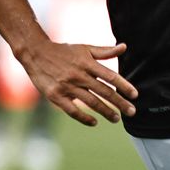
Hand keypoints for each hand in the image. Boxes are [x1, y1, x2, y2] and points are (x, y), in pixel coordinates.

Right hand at [17, 41, 138, 125]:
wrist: (35, 53)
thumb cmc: (63, 51)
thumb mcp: (84, 48)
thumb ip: (104, 51)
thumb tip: (124, 47)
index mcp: (87, 63)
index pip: (110, 76)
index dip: (124, 86)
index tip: (135, 95)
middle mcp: (78, 75)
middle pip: (103, 91)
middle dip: (119, 103)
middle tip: (132, 112)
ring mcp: (66, 86)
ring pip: (90, 102)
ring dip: (105, 111)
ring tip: (116, 119)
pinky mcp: (55, 96)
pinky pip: (72, 110)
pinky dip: (84, 118)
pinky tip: (95, 122)